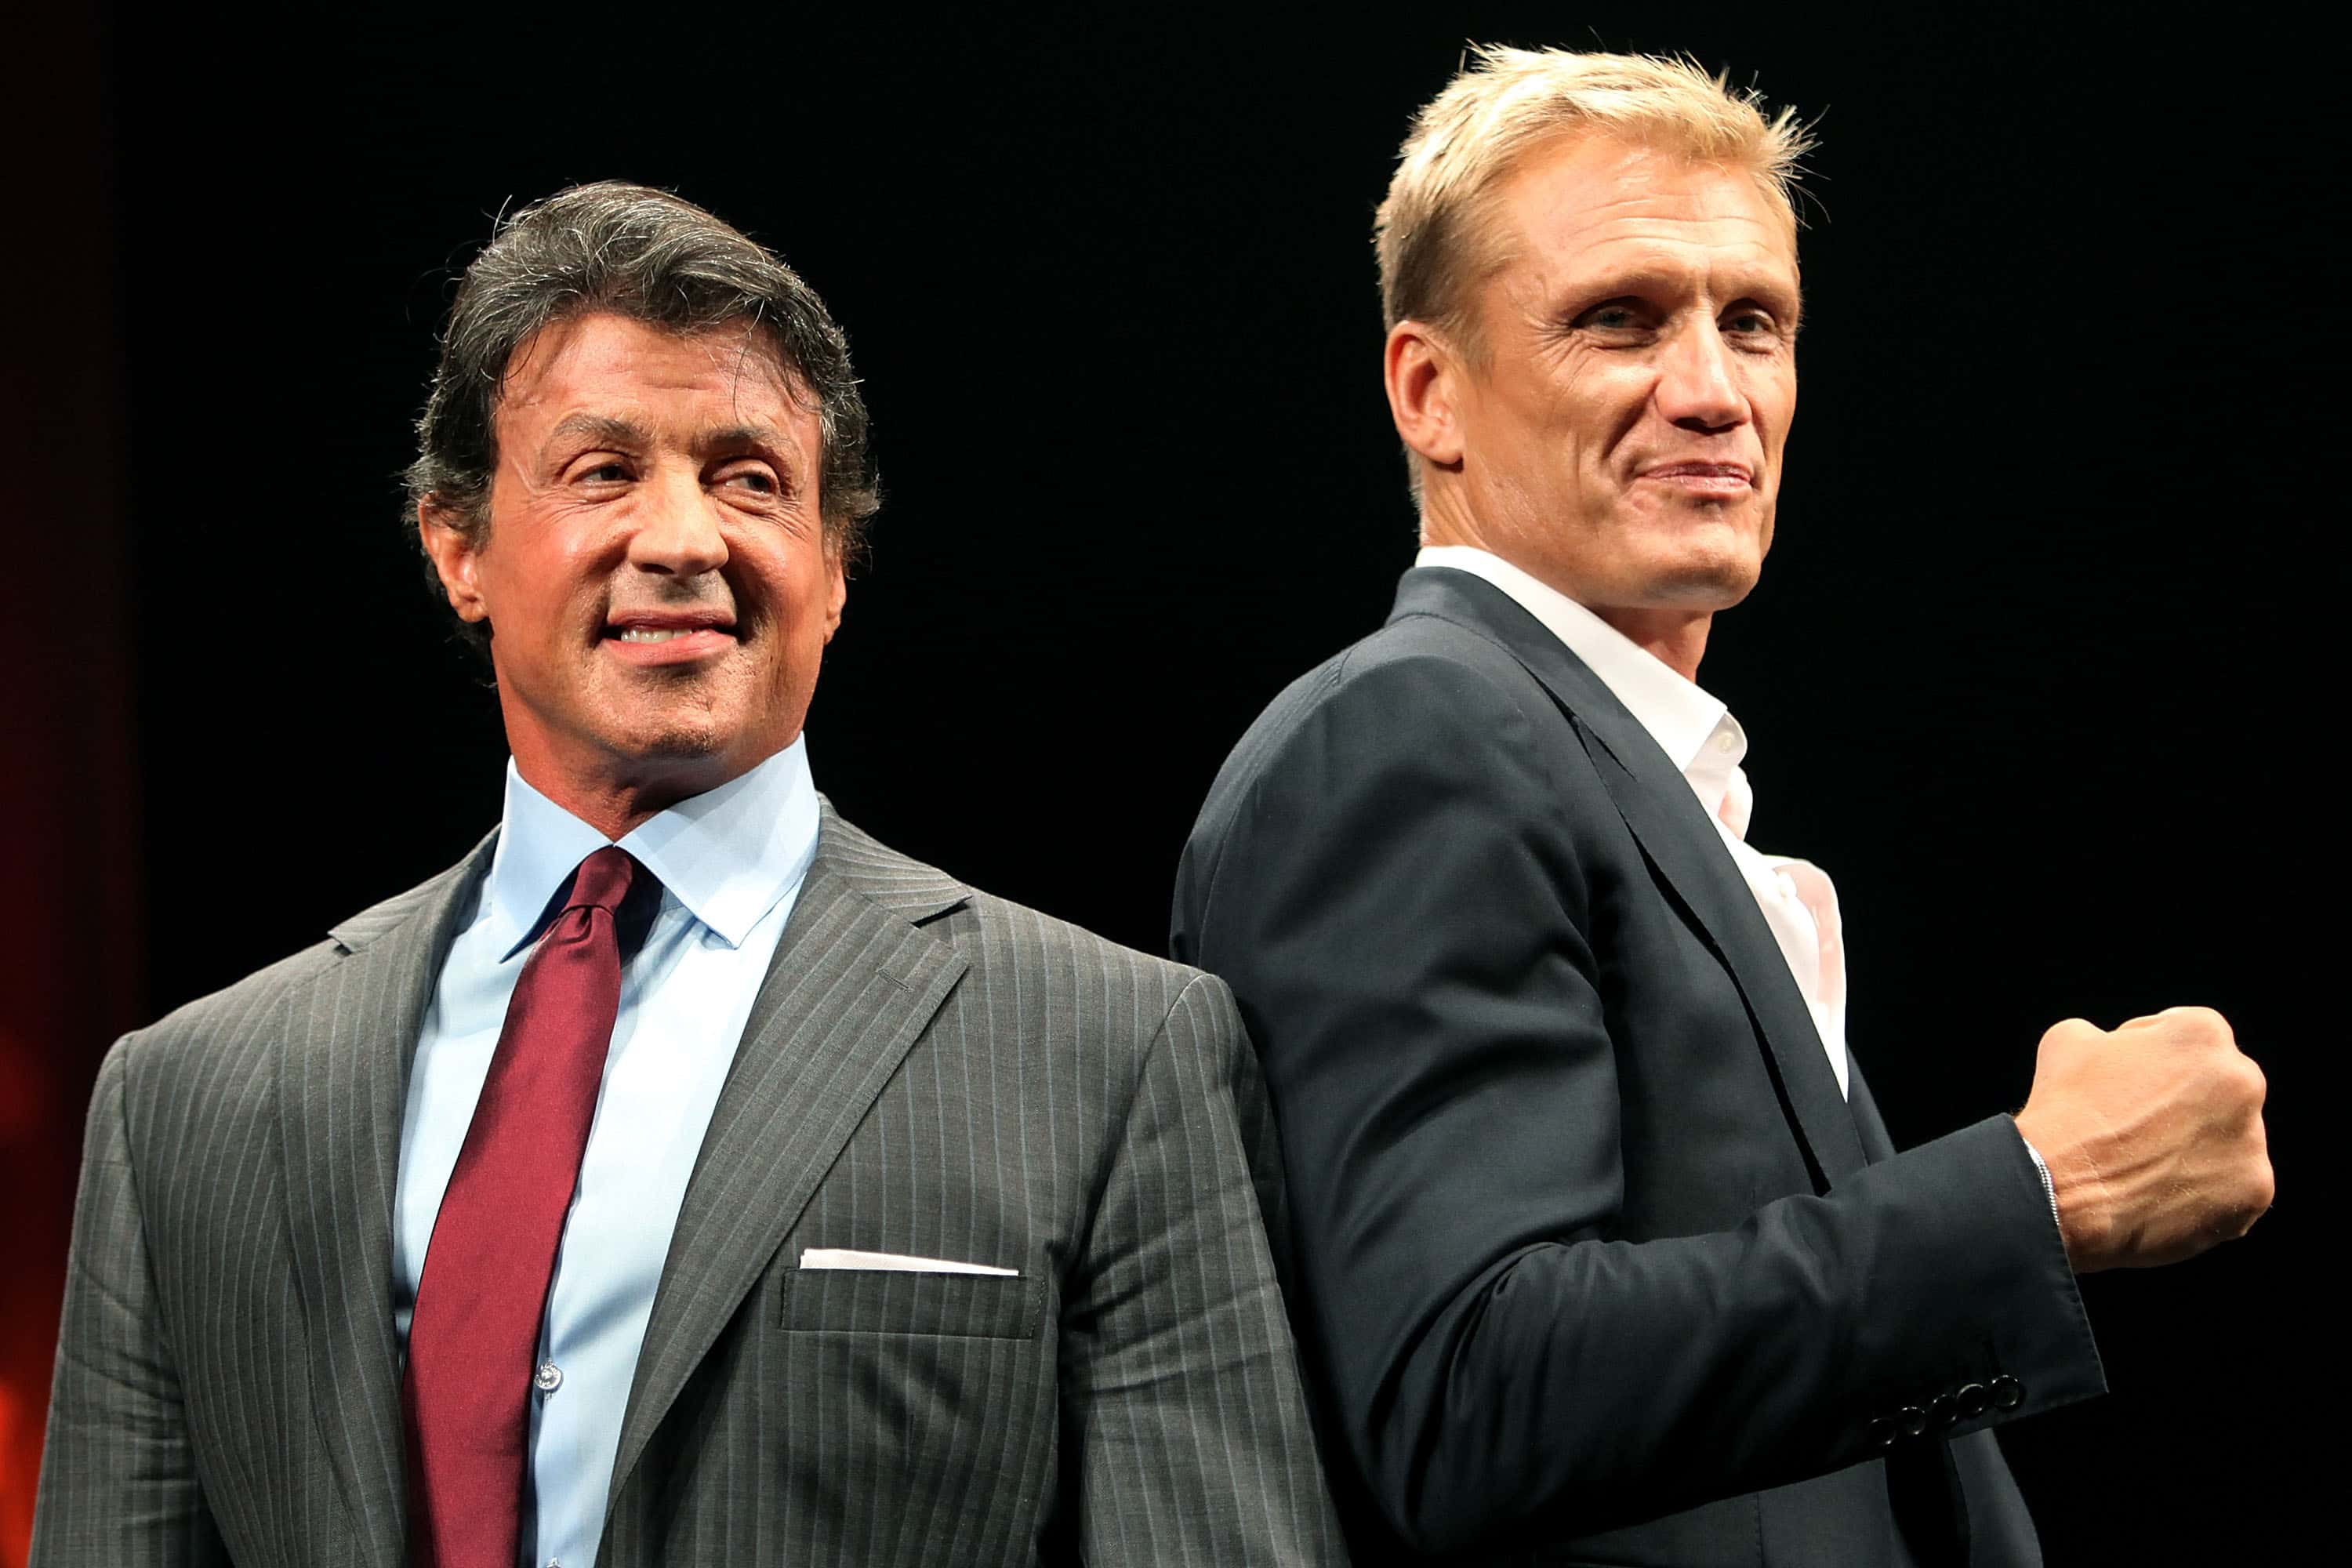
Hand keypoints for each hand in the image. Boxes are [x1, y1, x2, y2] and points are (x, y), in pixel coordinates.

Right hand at [2013, 1007, 2271, 1271]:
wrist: (2058, 1187)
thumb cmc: (2063, 1109)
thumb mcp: (2071, 1040)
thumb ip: (2112, 1036)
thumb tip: (2122, 1050)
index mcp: (2203, 1033)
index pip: (2187, 1035)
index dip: (2152, 1058)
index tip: (2127, 1082)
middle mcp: (2243, 1080)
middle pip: (2220, 1087)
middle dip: (2186, 1102)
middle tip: (2140, 1127)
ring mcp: (2254, 1139)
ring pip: (2230, 1139)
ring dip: (2198, 1147)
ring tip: (2147, 1165)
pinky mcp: (2254, 1190)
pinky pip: (2235, 1187)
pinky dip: (2206, 1192)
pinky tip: (2163, 1193)